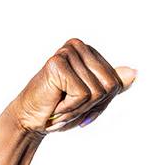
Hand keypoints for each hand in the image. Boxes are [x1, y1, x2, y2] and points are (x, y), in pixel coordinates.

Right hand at [4, 38, 137, 136]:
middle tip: (70, 110)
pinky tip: (55, 105)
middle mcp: (78, 45)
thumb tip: (135, 72)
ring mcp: (67, 52)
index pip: (115, 82)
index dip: (102, 104)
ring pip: (98, 92)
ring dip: (79, 110)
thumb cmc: (59, 108)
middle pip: (110, 86)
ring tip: (61, 108)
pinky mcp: (58, 63)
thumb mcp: (92, 99)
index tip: (82, 108)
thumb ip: (112, 85)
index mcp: (88, 51)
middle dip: (93, 107)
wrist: (29, 119)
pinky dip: (70, 109)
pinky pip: (83, 95)